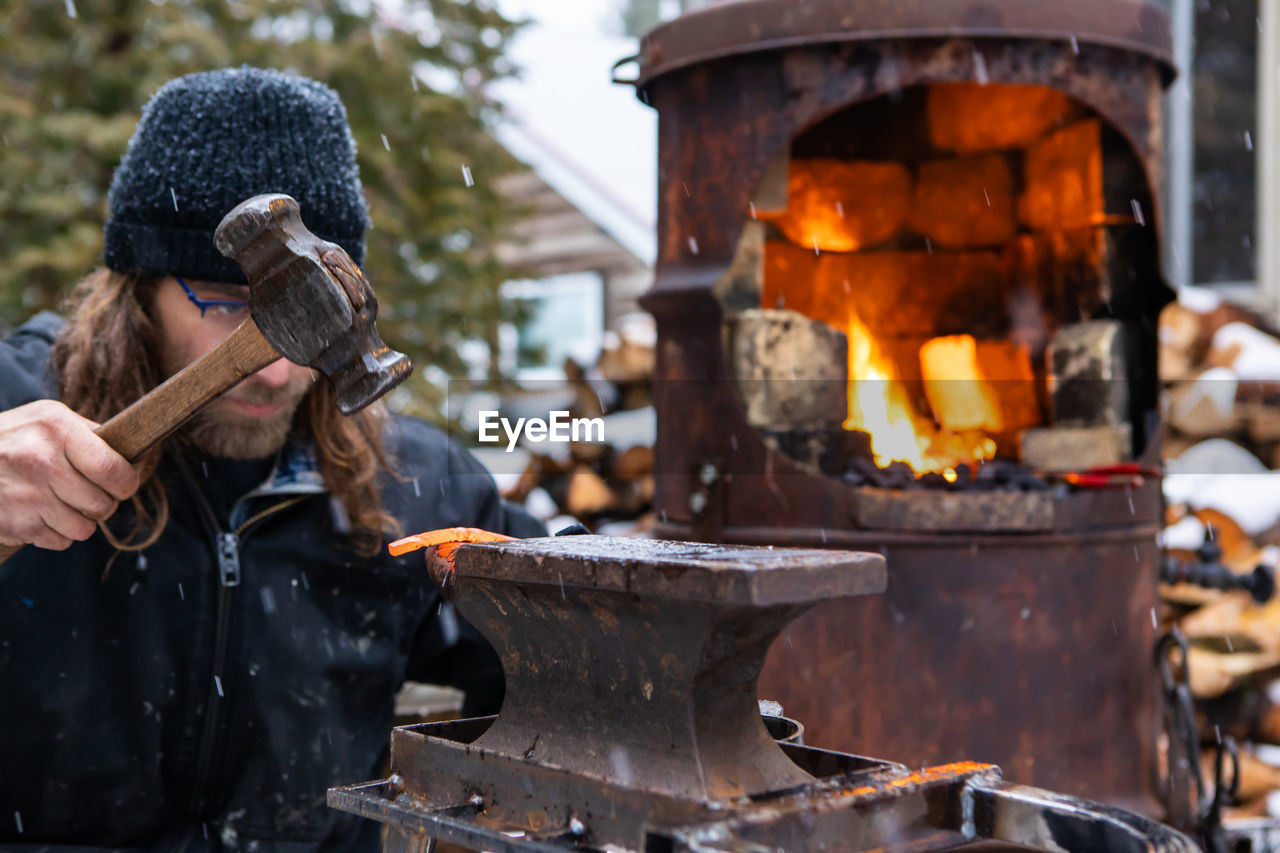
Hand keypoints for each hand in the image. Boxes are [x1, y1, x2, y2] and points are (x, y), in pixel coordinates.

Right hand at [0, 400, 139, 549]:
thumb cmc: (14, 438)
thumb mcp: (48, 419)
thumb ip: (90, 434)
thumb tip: (138, 453)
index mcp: (56, 429)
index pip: (112, 468)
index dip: (127, 482)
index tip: (124, 483)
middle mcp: (39, 461)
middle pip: (103, 504)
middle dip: (104, 503)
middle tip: (90, 494)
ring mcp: (24, 495)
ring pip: (84, 529)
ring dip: (81, 521)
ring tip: (64, 503)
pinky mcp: (13, 523)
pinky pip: (60, 542)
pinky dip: (57, 533)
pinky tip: (41, 513)